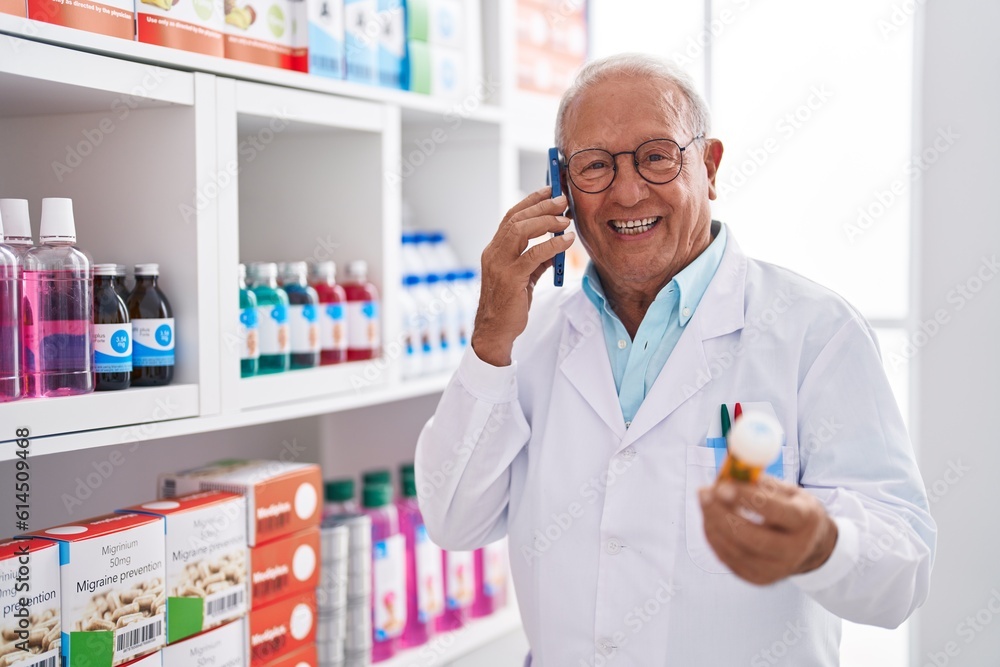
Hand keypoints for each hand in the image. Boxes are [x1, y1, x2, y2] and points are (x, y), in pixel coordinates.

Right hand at [471, 187, 574, 366]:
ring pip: (520, 230)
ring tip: (566, 219)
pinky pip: (533, 255)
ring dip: (546, 221)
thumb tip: (556, 246)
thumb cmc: (509, 305)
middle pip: (516, 218)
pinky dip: (552, 245)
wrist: (494, 332)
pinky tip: (566, 241)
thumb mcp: (524, 278)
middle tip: (563, 200)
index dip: (531, 201)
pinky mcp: (510, 279)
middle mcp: (493, 253)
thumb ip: (537, 261)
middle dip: (542, 206)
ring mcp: (499, 265)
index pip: (511, 216)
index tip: (550, 190)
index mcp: (494, 250)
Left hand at [698, 477, 837, 584]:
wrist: (811, 546)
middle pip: (751, 537)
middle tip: (704, 493)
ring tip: (705, 501)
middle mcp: (793, 550)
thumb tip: (728, 474)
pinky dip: (715, 538)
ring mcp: (777, 569)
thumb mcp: (788, 490)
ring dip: (713, 523)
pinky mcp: (759, 578)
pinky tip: (710, 520)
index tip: (721, 486)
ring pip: (735, 550)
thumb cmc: (794, 510)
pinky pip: (729, 559)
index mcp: (805, 521)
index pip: (774, 511)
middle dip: (721, 514)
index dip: (745, 498)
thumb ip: (760, 482)